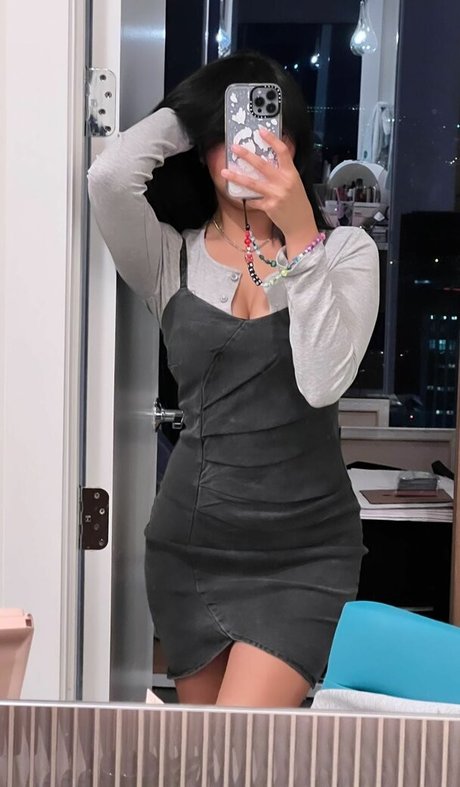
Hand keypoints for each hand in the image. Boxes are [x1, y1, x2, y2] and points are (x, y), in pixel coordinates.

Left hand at [221, 127, 317, 242]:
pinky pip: (253, 200)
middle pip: (262, 165)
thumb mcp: (294, 183)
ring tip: (224, 171)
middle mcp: (283, 182)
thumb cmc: (296, 201)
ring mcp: (275, 195)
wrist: (300, 222)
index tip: (261, 131)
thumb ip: (282, 172)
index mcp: (291, 173)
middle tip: (234, 147)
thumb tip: (266, 160)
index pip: (282, 152)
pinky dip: (246, 198)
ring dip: (237, 177)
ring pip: (252, 183)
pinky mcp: (268, 206)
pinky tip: (238, 195)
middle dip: (246, 155)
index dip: (272, 140)